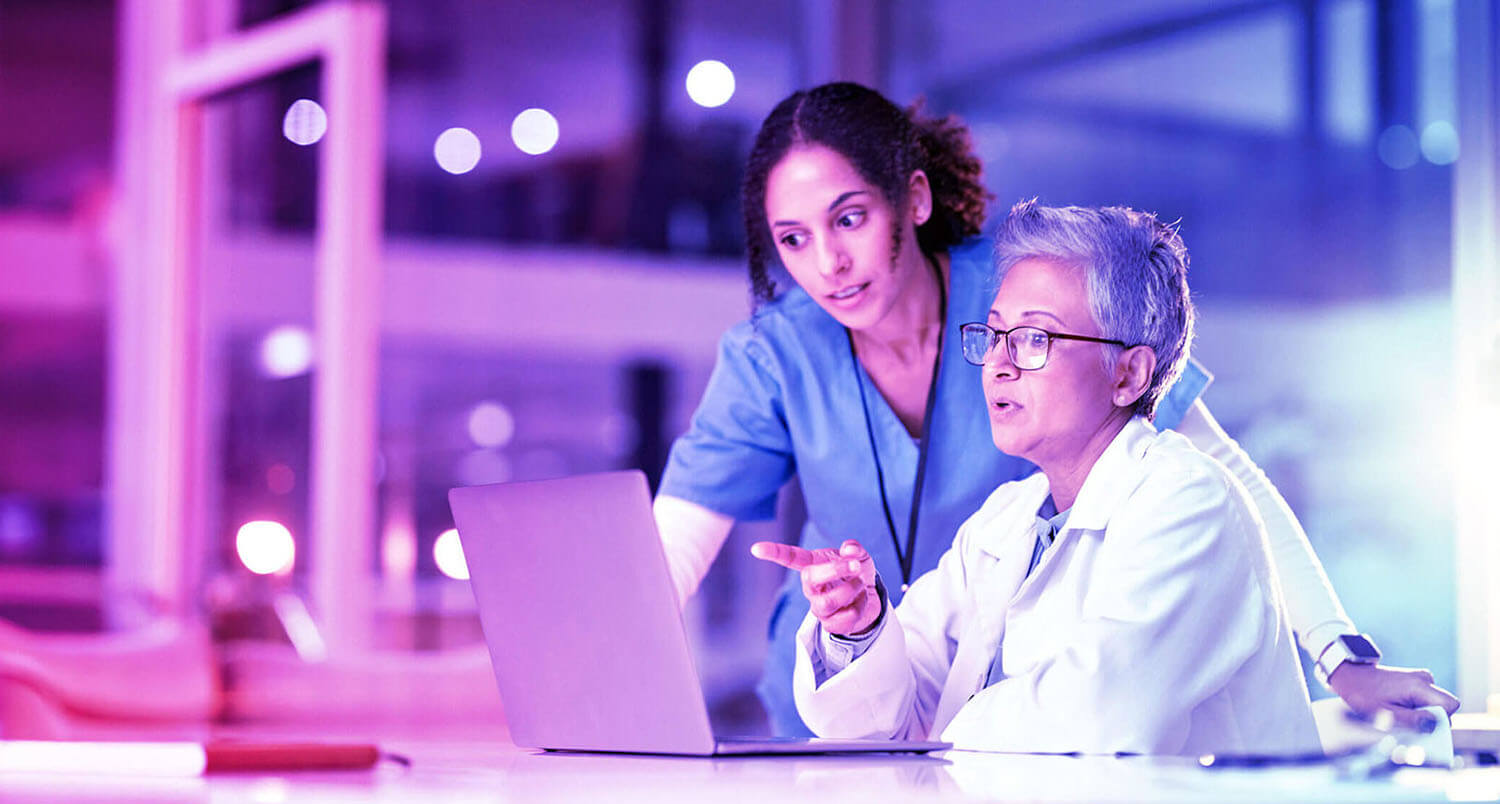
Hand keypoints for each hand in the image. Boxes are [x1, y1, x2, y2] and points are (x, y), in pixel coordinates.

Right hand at [751, 539, 880, 635]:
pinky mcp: (830, 625)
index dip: (773, 552)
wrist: (870, 598)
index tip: (756, 549)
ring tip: (861, 584)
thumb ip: (854, 550)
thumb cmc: (856, 574)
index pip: (790, 558)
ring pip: (828, 601)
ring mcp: (818, 607)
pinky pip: (845, 618)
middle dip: (835, 570)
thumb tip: (849, 550)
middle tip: (855, 565)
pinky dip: (860, 607)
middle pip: (809, 578)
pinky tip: (861, 601)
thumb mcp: (859, 556)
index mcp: (813, 565)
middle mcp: (811, 587)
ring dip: (851, 590)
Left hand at [1328, 662, 1460, 728]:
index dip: (1440, 720)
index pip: (1450, 705)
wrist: (1351, 675)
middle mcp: (1424, 679)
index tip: (1421, 726)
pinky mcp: (1416, 682)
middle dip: (1430, 719)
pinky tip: (1399, 709)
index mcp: (1419, 685)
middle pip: (1444, 706)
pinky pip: (1426, 700)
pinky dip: (1417, 708)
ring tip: (1399, 713)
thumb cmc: (1363, 694)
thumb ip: (1412, 721)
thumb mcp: (1385, 714)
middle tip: (1406, 723)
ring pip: (1435, 704)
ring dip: (1421, 714)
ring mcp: (1421, 679)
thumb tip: (1434, 726)